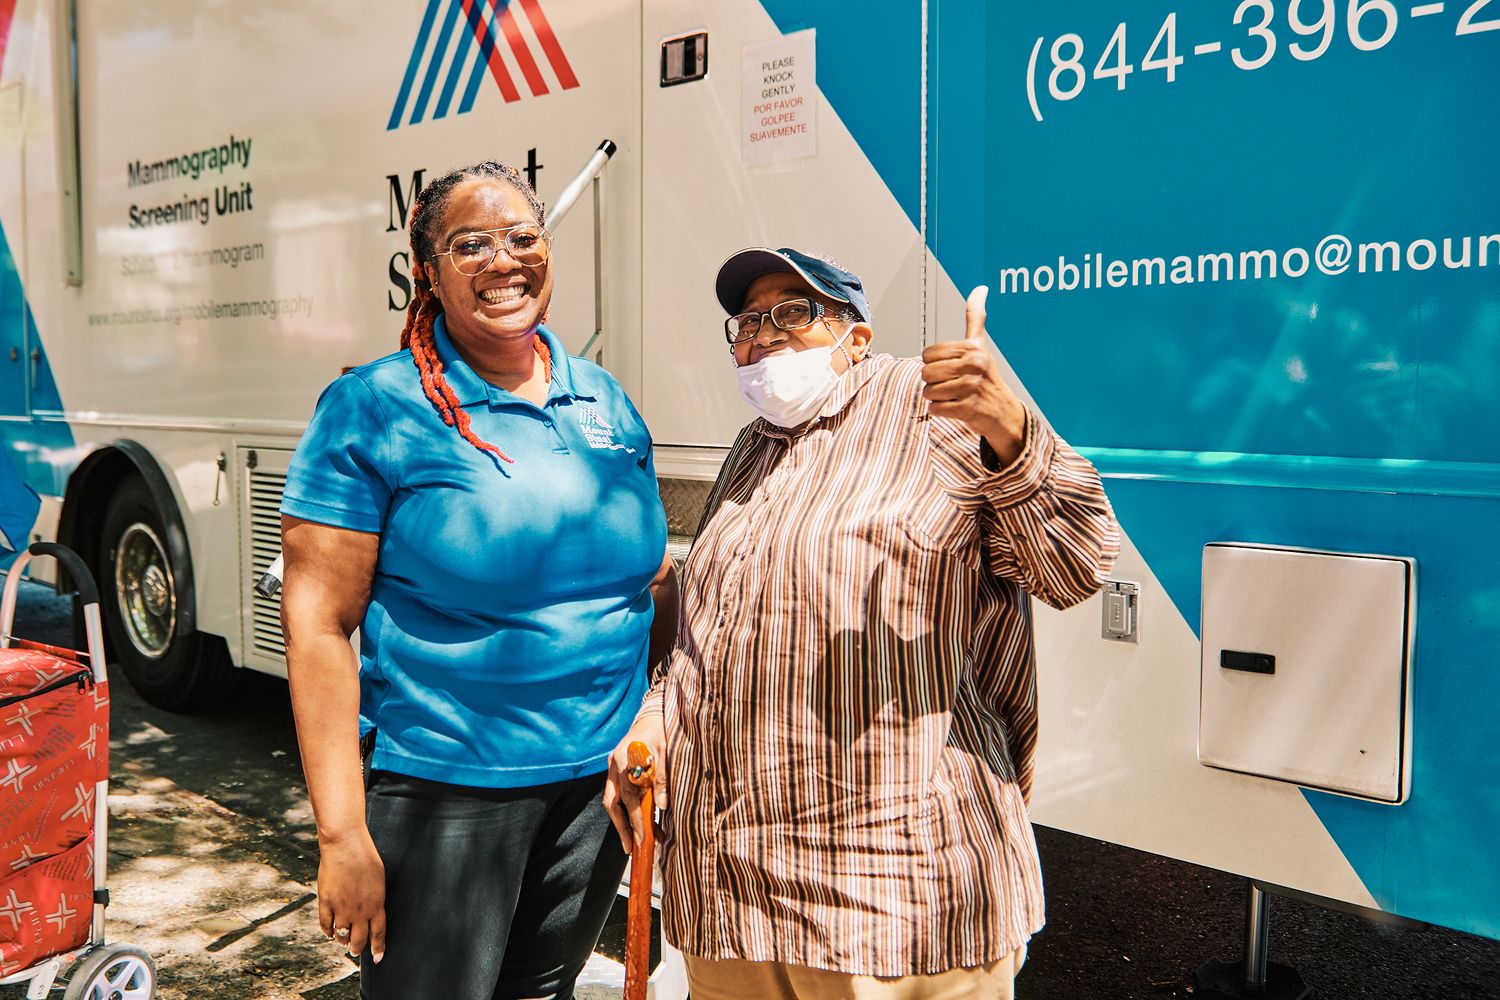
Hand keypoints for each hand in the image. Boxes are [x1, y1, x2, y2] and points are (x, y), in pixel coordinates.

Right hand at [317, 831, 386, 963]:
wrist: (346, 845)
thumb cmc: (366, 858)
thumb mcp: (379, 880)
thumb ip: (375, 898)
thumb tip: (372, 911)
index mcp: (377, 904)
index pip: (379, 934)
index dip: (378, 948)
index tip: (378, 958)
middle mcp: (360, 910)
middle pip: (359, 939)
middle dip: (358, 948)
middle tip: (356, 951)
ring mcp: (341, 907)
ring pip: (341, 935)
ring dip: (343, 941)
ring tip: (343, 942)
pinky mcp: (326, 902)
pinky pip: (326, 924)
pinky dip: (327, 931)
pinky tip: (330, 933)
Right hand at [604, 714, 667, 853]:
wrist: (653, 713)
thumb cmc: (661, 730)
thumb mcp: (666, 751)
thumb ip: (662, 778)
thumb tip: (662, 806)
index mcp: (625, 758)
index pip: (629, 796)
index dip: (635, 819)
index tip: (642, 838)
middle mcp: (614, 765)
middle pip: (613, 803)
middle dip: (622, 828)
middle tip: (631, 849)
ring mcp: (613, 767)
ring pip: (613, 801)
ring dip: (623, 822)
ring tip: (634, 843)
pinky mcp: (617, 769)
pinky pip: (619, 794)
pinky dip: (628, 810)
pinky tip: (641, 822)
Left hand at [920, 286, 1026, 464]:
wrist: (1002, 411)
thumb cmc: (986, 376)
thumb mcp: (981, 344)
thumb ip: (976, 317)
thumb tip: (981, 288)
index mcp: (973, 349)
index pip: (928, 354)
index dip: (934, 363)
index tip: (951, 367)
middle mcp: (974, 366)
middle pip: (926, 373)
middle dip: (933, 381)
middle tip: (951, 383)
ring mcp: (972, 388)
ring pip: (928, 392)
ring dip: (936, 397)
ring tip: (953, 395)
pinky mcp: (968, 409)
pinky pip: (935, 409)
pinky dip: (940, 410)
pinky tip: (955, 407)